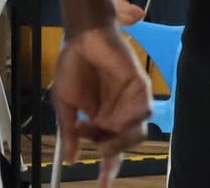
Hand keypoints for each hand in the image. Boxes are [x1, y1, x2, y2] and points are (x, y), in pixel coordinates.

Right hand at [50, 25, 151, 185]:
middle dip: (111, 149)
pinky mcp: (140, 86)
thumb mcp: (64, 103)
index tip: (103, 186)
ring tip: (102, 125)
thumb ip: (70, 130)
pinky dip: (132, 117)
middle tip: (92, 138)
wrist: (83, 37)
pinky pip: (145, 109)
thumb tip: (70, 159)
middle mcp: (118, 115)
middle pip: (124, 146)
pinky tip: (117, 116)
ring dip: (120, 135)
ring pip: (137, 131)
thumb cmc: (72, 67)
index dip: (107, 171)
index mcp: (100, 123)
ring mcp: (131, 101)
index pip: (107, 151)